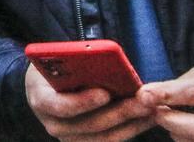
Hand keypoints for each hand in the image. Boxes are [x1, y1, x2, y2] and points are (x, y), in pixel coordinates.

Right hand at [24, 62, 155, 141]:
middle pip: (90, 124)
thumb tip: (104, 60)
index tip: (104, 93)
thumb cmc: (56, 69)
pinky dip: (132, 129)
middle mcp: (53, 125)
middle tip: (142, 100)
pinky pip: (112, 140)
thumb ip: (75, 63)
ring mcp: (70, 138)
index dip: (83, 102)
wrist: (46, 87)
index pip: (61, 106)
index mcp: (41, 100)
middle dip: (120, 112)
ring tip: (152, 108)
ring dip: (132, 123)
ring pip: (105, 137)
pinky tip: (148, 117)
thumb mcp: (58, 61)